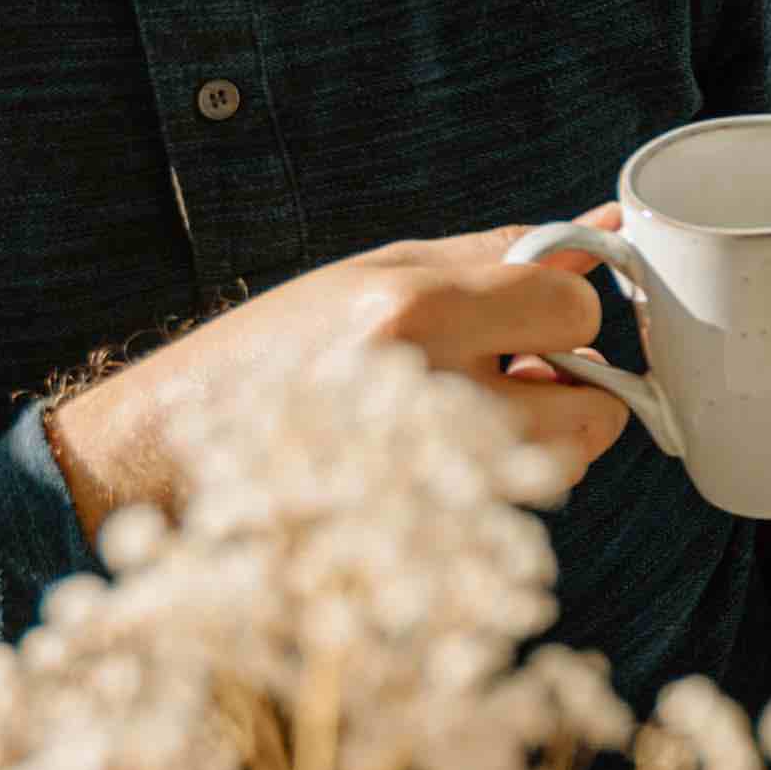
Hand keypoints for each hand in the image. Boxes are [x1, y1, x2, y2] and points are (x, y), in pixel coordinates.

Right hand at [46, 221, 630, 524]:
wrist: (168, 451)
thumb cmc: (274, 348)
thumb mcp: (375, 273)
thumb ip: (497, 256)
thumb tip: (601, 229)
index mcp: (412, 314)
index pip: (571, 315)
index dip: (569, 318)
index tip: (535, 322)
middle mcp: (425, 400)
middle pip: (590, 411)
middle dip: (575, 392)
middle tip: (521, 376)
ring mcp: (426, 482)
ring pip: (562, 470)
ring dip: (545, 442)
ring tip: (473, 416)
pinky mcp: (421, 540)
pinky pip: (516, 512)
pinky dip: (503, 485)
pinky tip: (446, 460)